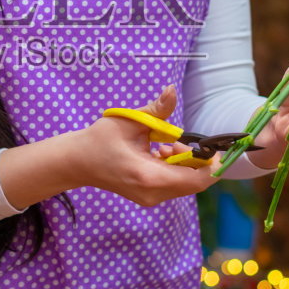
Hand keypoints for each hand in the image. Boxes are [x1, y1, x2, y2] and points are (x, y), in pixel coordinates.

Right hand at [71, 84, 218, 207]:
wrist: (77, 163)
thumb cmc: (100, 140)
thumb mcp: (130, 120)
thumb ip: (157, 109)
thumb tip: (173, 90)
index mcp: (149, 176)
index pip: (197, 179)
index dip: (210, 164)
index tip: (206, 145)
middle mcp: (153, 193)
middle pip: (194, 182)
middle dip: (194, 159)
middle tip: (173, 141)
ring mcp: (151, 198)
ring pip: (186, 183)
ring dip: (183, 162)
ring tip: (161, 146)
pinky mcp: (149, 197)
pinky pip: (174, 184)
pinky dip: (174, 168)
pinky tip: (156, 154)